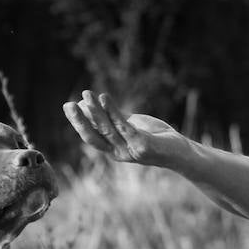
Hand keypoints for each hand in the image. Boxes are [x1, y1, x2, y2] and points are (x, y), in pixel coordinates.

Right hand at [62, 90, 183, 167]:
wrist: (181, 152)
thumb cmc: (156, 137)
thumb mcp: (131, 125)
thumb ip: (113, 118)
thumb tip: (90, 105)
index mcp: (113, 149)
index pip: (91, 136)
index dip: (78, 122)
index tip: (68, 106)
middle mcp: (118, 153)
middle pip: (93, 137)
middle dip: (79, 121)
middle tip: (67, 105)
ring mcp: (129, 150)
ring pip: (107, 130)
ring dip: (95, 112)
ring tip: (87, 95)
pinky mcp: (141, 145)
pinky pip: (124, 126)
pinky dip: (113, 112)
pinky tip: (104, 98)